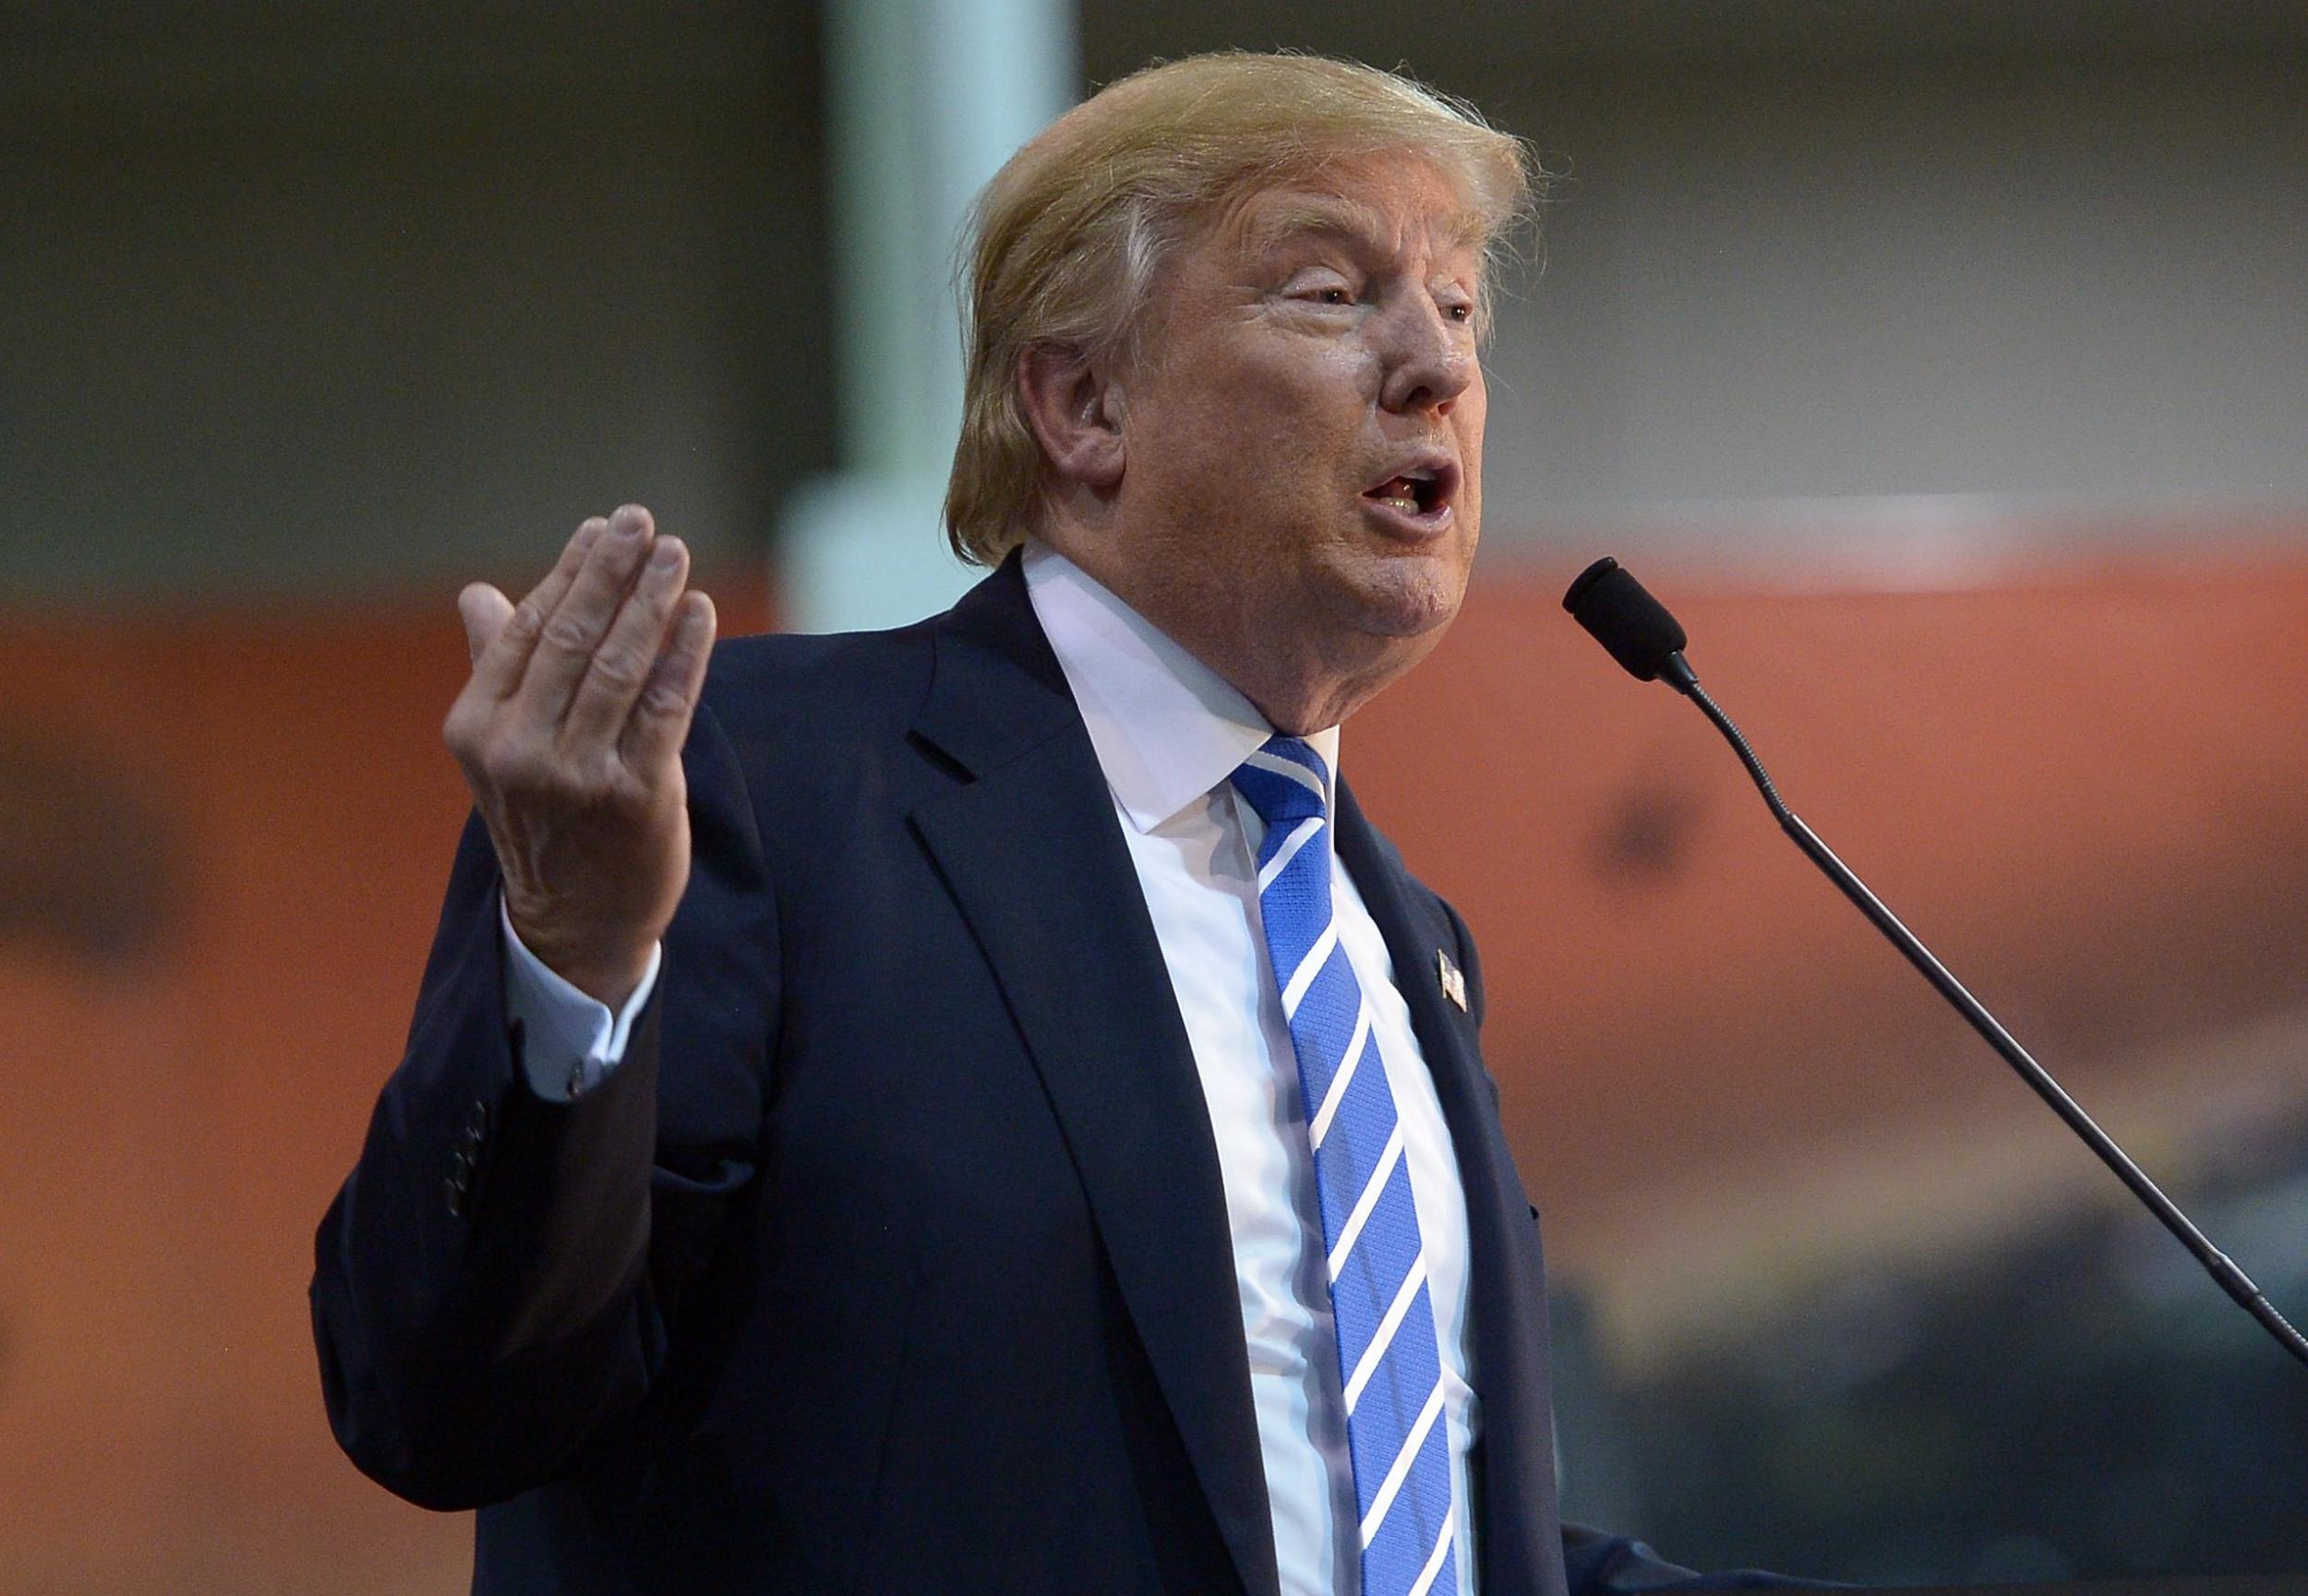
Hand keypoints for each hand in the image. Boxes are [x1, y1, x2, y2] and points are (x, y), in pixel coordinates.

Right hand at [442, 504, 716, 1007]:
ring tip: (675, 554)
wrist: (575, 922)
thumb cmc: (543, 820)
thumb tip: (477, 595)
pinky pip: (665, 708)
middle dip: (611, 572)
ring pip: (619, 666)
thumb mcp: (500, 750)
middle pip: (572, 638)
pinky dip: (684, 654)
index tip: (602, 528)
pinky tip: (698, 612)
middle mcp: (519, 749)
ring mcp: (577, 775)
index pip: (527, 630)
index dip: (569, 573)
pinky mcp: (635, 796)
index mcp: (476, 728)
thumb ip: (497, 669)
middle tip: (643, 521)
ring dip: (652, 601)